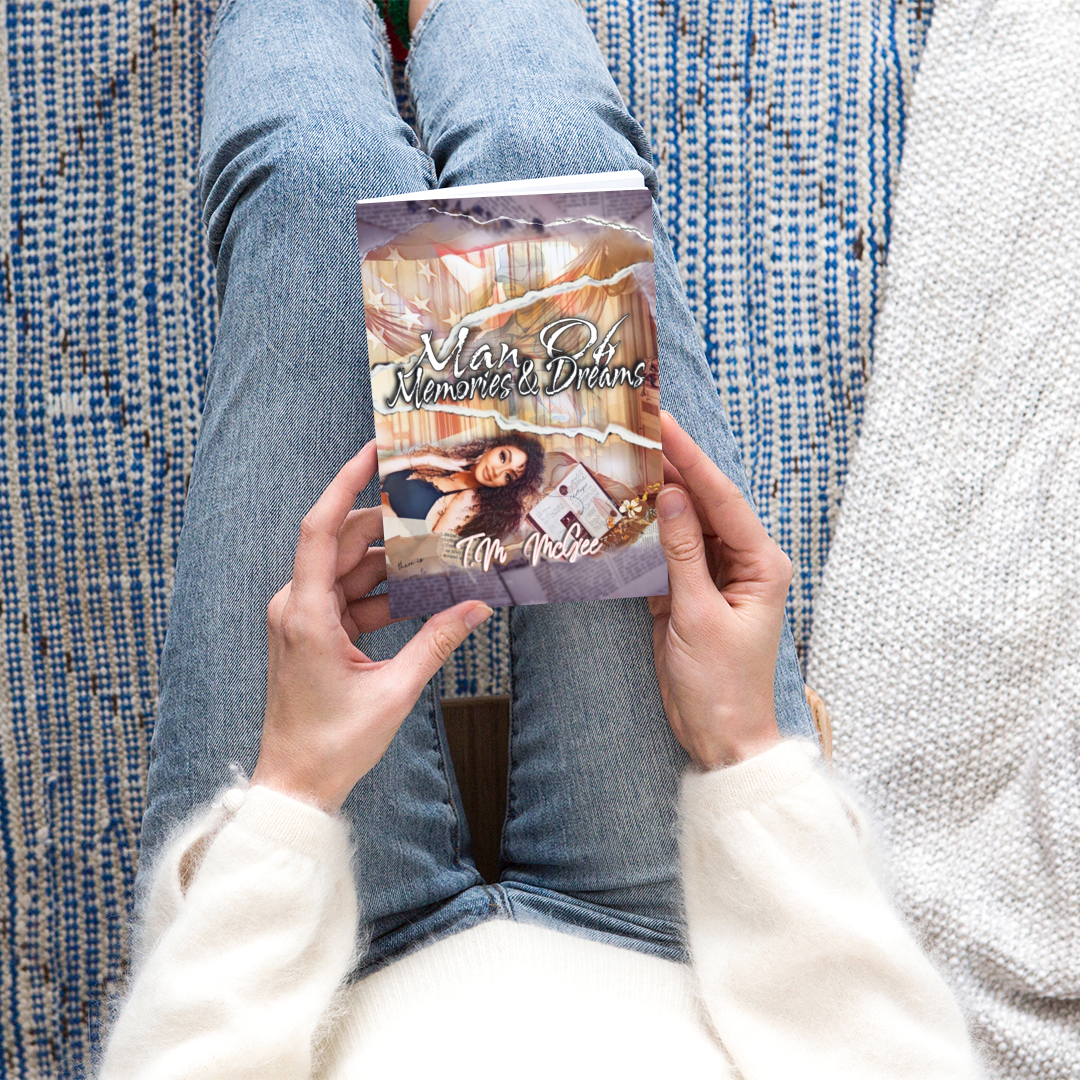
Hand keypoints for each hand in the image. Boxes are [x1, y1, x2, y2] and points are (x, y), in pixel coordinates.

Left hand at [252, 441, 491, 811]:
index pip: (320, 528)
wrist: (295, 785)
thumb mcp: (395, 690)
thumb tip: (478, 606)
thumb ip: (437, 642)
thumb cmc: (332, 743)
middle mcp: (295, 606)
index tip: (371, 451)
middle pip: (340, 543)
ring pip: (347, 571)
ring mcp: (300, 619)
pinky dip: (380, 594)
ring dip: (387, 563)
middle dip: (385, 524)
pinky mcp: (310, 634)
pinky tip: (419, 595)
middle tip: (429, 504)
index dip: (345, 483)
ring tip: (435, 551)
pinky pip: (348, 598)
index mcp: (305, 613)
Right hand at [649, 413, 789, 769]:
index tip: (665, 425)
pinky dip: (650, 531)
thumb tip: (673, 498)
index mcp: (761, 564)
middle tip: (642, 430)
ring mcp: (715, 576)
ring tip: (631, 459)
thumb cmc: (721, 685)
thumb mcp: (697, 615)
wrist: (719, 735)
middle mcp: (743, 562)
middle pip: (706, 504)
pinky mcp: (690, 592)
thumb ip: (683, 554)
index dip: (692, 460)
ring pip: (687, 524)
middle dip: (676, 468)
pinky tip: (628, 508)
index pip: (723, 500)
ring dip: (661, 495)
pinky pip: (670, 551)